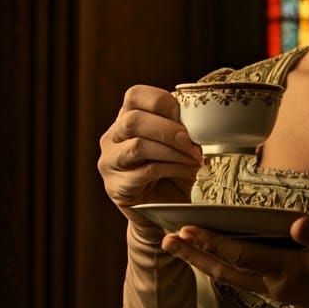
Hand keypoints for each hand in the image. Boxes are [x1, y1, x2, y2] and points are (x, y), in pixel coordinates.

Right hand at [98, 84, 203, 236]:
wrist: (163, 212)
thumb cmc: (173, 172)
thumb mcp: (179, 144)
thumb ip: (180, 127)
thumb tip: (198, 119)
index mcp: (126, 118)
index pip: (135, 95)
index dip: (162, 102)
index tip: (184, 117)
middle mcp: (112, 137)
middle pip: (133, 120)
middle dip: (169, 130)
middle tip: (192, 144)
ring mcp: (110, 162)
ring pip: (138, 146)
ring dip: (173, 151)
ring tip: (195, 159)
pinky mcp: (116, 186)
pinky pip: (146, 171)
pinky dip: (173, 168)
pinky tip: (189, 172)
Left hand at [161, 216, 308, 307]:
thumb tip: (296, 223)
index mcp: (289, 271)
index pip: (242, 255)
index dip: (213, 242)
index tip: (187, 229)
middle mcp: (275, 285)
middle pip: (224, 271)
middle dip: (193, 254)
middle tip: (164, 239)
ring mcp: (275, 290)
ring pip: (229, 276)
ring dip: (201, 261)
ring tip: (176, 245)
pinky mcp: (278, 289)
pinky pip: (240, 277)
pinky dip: (219, 264)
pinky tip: (208, 252)